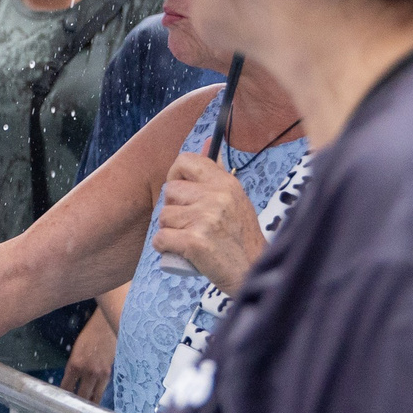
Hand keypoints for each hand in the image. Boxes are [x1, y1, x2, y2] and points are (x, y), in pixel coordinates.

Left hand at [60, 308, 114, 403]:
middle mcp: (87, 371)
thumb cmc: (90, 335)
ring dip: (88, 405)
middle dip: (75, 406)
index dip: (62, 398)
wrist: (108, 325)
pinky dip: (97, 396)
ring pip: (94, 397)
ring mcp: (100, 373)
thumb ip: (74, 367)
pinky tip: (94, 402)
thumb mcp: (77, 351)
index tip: (59, 405)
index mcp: (74, 364)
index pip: (66, 387)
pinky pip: (102, 390)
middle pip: (80, 396)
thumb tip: (72, 383)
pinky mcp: (110, 373)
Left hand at [151, 153, 265, 289]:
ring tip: (191, 239)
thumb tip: (208, 141)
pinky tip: (182, 252)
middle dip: (173, 209)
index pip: (185, 160)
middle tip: (191, 224)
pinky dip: (165, 248)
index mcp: (226, 183)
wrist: (252, 271)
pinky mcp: (195, 241)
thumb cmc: (240, 237)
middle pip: (169, 192)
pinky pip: (161, 239)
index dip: (175, 176)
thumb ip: (218, 173)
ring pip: (163, 216)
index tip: (182, 193)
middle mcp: (217, 197)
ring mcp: (206, 218)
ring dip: (171, 230)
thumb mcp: (235, 199)